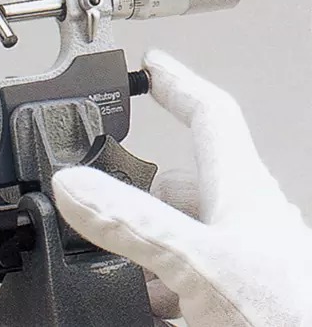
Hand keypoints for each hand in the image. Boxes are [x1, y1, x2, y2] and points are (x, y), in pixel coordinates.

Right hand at [53, 50, 311, 326]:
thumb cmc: (291, 320)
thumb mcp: (201, 263)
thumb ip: (133, 223)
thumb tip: (74, 184)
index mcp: (240, 189)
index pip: (210, 114)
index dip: (177, 83)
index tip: (150, 64)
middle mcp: (239, 219)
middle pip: (181, 179)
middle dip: (137, 183)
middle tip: (95, 192)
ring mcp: (234, 258)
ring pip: (176, 231)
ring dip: (139, 240)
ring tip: (107, 262)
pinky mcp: (228, 293)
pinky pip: (180, 272)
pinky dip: (150, 279)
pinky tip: (133, 301)